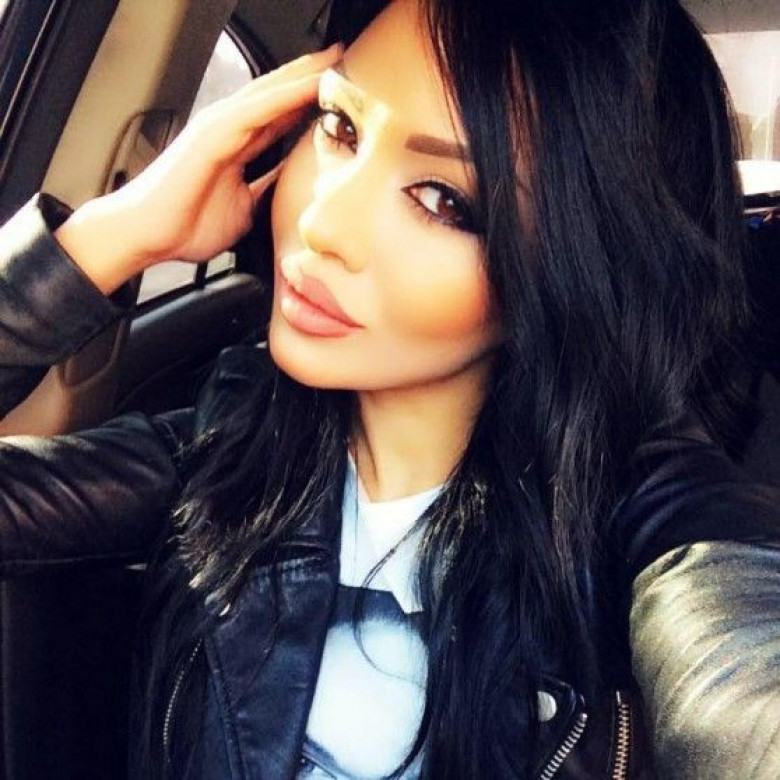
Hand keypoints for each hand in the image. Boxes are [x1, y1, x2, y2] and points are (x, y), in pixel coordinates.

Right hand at [55, 44, 341, 293]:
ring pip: (269, 92)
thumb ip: (264, 190)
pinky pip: (257, 110)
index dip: (309, 100)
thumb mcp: (243, 208)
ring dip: (302, 75)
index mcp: (237, 146)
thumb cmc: (186, 224)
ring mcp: (220, 128)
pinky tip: (308, 86)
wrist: (148, 235)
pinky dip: (284, 96)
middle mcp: (229, 129)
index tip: (341, 93)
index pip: (279, 115)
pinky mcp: (213, 134)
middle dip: (309, 75)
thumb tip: (286, 188)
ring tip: (332, 59)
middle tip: (342, 59)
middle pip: (277, 94)